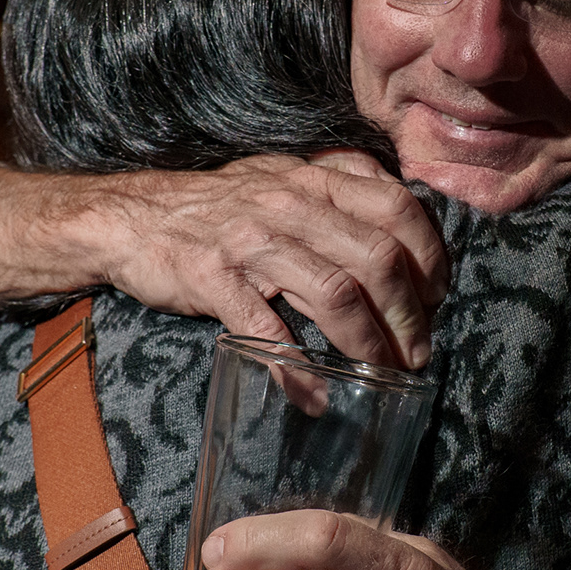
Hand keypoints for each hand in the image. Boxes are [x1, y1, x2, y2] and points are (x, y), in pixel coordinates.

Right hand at [79, 155, 447, 366]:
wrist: (133, 217)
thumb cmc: (219, 205)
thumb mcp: (283, 174)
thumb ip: (339, 184)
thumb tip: (401, 212)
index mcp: (314, 180)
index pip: (397, 209)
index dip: (430, 256)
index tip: (437, 296)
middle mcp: (290, 204)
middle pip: (378, 258)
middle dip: (410, 314)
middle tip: (417, 351)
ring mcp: (252, 242)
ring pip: (336, 292)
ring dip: (369, 343)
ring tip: (383, 373)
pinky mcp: (214, 279)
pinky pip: (268, 329)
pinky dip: (297, 369)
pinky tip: (315, 395)